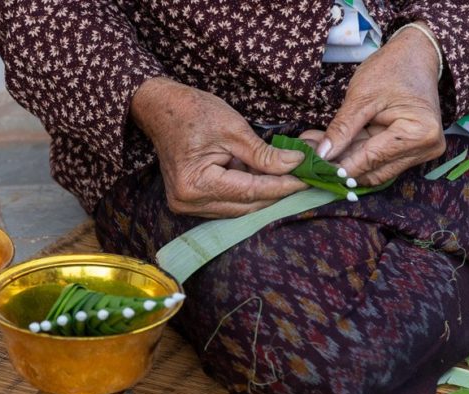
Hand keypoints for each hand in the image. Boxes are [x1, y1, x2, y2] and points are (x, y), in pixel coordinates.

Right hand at [131, 77, 306, 217]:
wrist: (160, 109)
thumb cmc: (193, 112)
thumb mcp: (233, 129)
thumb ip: (264, 154)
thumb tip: (295, 164)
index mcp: (196, 184)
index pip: (250, 191)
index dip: (282, 186)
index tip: (308, 180)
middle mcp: (189, 202)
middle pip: (245, 206)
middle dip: (276, 193)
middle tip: (304, 181)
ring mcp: (187, 206)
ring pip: (239, 208)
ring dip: (263, 195)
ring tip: (288, 179)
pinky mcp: (190, 202)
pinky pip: (228, 204)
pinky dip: (247, 193)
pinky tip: (264, 180)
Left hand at [315, 22, 445, 185]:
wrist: (415, 56)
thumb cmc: (391, 69)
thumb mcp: (361, 96)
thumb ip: (341, 129)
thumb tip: (322, 155)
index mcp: (418, 132)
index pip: (371, 159)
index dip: (339, 166)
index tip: (312, 166)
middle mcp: (425, 148)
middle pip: (373, 170)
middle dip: (339, 165)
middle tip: (308, 156)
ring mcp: (420, 151)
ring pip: (373, 170)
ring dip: (344, 162)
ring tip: (315, 149)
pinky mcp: (410, 151)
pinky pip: (378, 161)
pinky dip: (354, 155)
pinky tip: (331, 146)